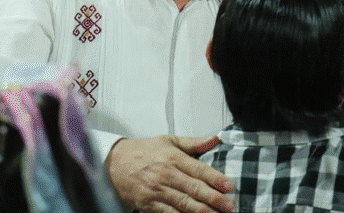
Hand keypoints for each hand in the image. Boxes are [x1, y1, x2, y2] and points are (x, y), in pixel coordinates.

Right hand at [105, 135, 234, 212]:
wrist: (113, 163)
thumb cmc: (144, 151)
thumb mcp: (168, 141)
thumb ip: (193, 142)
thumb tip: (215, 138)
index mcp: (172, 157)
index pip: (198, 169)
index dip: (215, 178)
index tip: (229, 186)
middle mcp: (165, 174)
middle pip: (193, 188)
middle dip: (213, 198)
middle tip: (229, 206)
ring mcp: (156, 190)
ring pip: (183, 203)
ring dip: (201, 211)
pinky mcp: (148, 203)